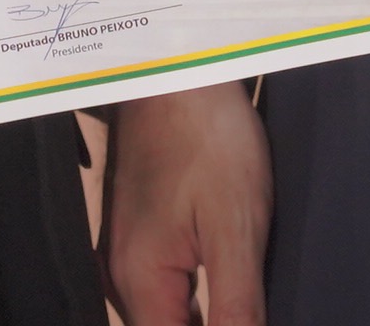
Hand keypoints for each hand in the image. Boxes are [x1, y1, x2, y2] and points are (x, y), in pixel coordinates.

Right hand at [102, 81, 268, 325]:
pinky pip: (167, 288)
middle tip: (248, 296)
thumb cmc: (205, 135)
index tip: (243, 318)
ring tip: (243, 291)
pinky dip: (197, 296)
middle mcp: (121, 275)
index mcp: (139, 281)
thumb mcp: (235, 227)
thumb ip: (236, 306)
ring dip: (206, 317)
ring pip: (168, 314)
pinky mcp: (139, 236)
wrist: (177, 70)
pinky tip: (228, 281)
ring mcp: (127, 254)